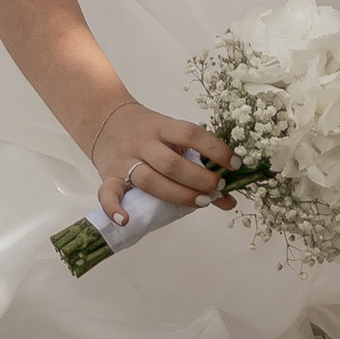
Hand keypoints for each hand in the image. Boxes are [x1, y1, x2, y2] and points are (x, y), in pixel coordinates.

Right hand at [88, 97, 233, 224]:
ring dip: (177, 195)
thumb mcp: (172, 138)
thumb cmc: (148, 132)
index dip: (215, 149)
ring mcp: (124, 160)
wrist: (104, 118)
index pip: (190, 134)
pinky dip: (114, 208)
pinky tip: (127, 221)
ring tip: (201, 202)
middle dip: (199, 179)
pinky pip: (107, 193)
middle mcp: (142, 142)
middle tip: (217, 188)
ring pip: (149, 180)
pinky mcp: (108, 177)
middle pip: (171, 163)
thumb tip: (229, 200)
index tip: (235, 165)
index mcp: (161, 127)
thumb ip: (197, 164)